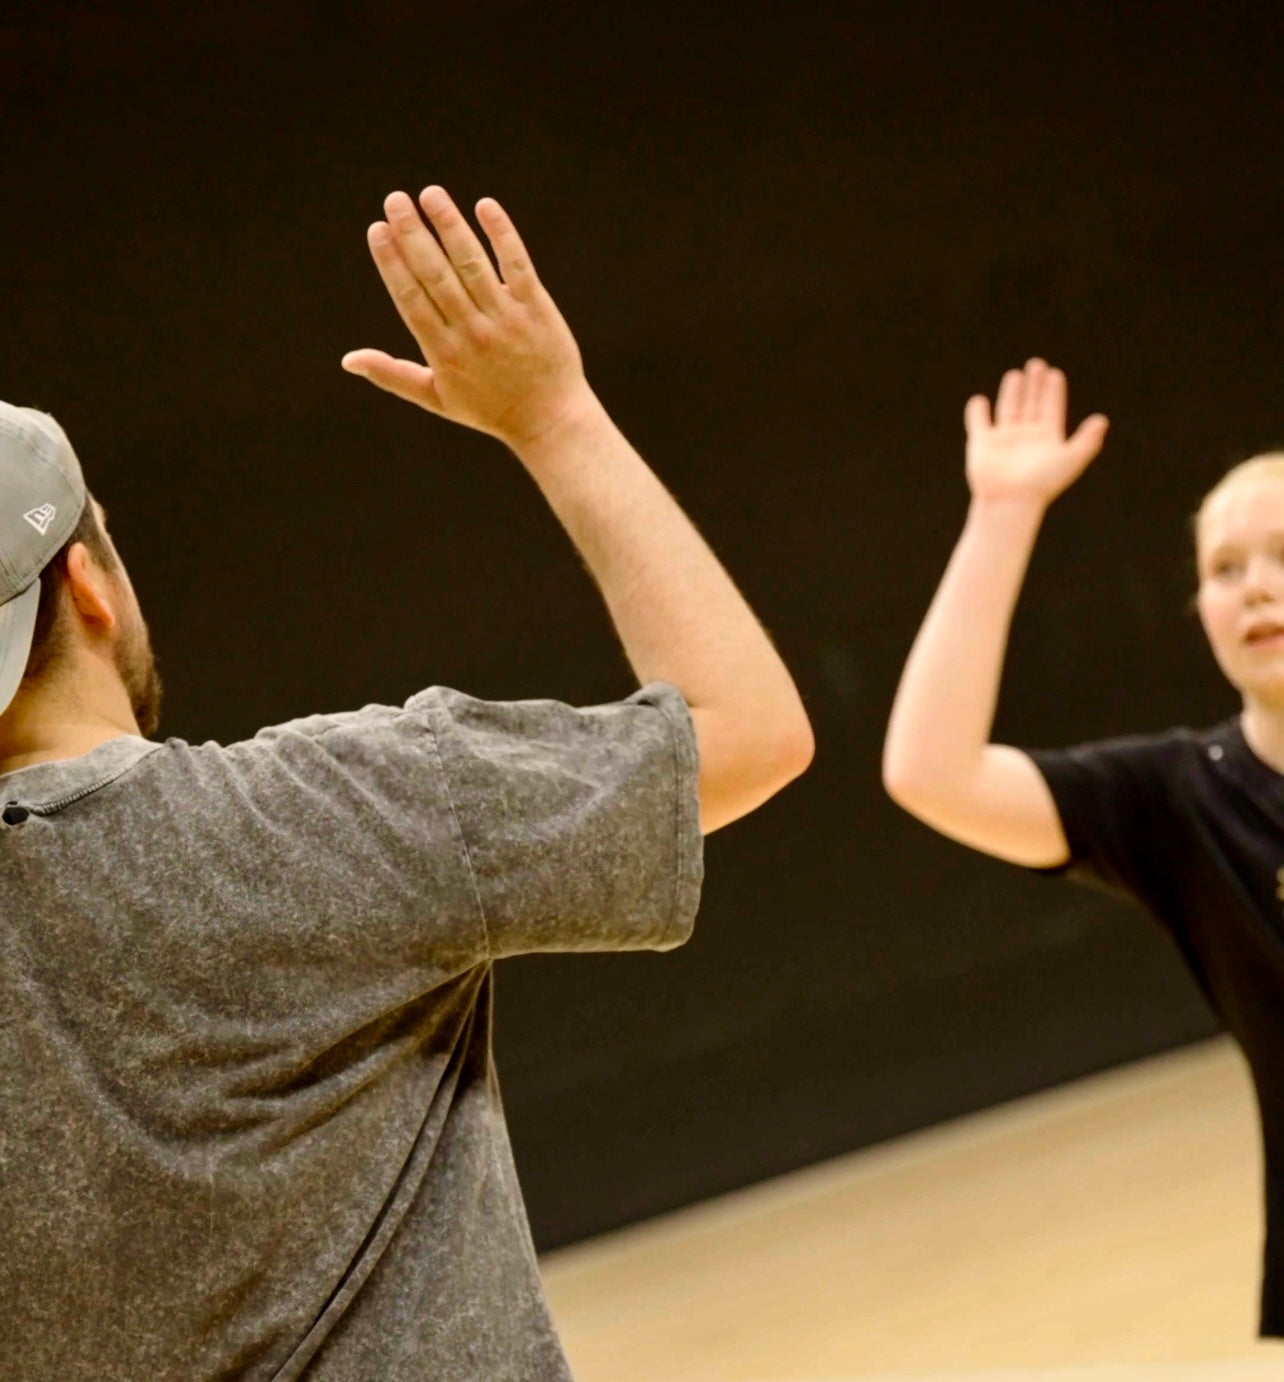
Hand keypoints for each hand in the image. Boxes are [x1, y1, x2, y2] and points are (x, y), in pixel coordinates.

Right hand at [342, 187, 594, 448]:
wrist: (549, 420)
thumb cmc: (490, 410)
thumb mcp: (437, 398)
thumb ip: (393, 375)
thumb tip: (348, 360)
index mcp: (443, 353)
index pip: (410, 299)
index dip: (392, 262)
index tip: (377, 230)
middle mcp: (472, 333)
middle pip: (436, 275)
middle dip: (413, 235)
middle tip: (395, 200)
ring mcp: (505, 318)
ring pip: (472, 264)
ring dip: (450, 226)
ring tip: (431, 195)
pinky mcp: (536, 308)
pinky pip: (517, 265)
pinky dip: (501, 234)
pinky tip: (485, 206)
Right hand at [964, 358, 1108, 503]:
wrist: (1010, 501)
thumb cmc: (1042, 483)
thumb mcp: (1071, 459)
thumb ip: (1087, 440)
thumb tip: (1102, 420)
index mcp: (1047, 438)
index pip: (1051, 408)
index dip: (1053, 392)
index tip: (1055, 375)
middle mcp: (1025, 436)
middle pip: (1031, 404)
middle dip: (1034, 384)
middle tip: (1037, 364)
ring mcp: (1003, 439)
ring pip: (1009, 408)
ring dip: (1012, 392)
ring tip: (1016, 375)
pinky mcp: (982, 443)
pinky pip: (978, 423)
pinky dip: (977, 412)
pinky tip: (980, 402)